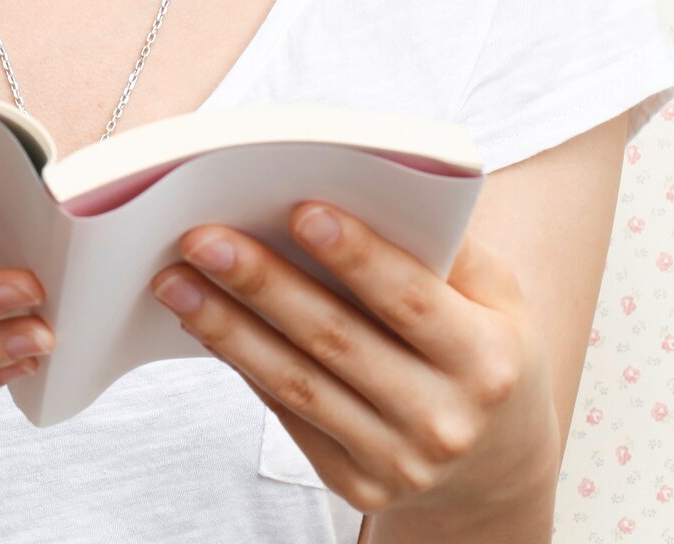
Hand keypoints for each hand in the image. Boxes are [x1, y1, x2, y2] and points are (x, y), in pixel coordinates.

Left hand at [150, 204, 557, 528]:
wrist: (496, 462)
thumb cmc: (486, 347)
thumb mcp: (498, 296)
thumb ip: (445, 248)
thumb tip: (363, 189)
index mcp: (488, 361)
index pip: (410, 301)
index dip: (355, 256)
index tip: (300, 209)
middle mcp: (445, 419)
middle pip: (336, 341)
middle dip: (262, 284)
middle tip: (202, 238)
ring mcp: (400, 461)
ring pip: (297, 384)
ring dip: (227, 328)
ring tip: (175, 280)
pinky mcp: (360, 485)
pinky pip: (289, 415)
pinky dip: (243, 364)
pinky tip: (205, 322)